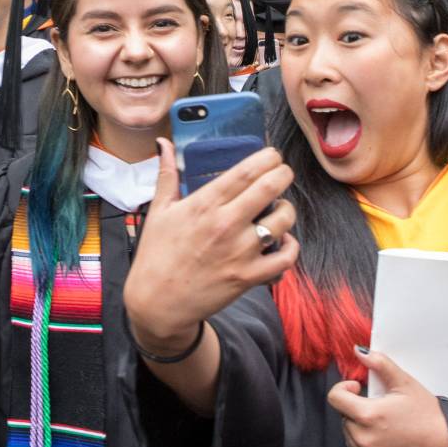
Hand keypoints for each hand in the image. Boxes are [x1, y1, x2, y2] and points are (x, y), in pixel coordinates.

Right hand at [122, 138, 298, 357]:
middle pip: (270, 187)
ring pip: (283, 220)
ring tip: (280, 207)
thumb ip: (167, 174)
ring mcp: (240, 252)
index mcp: (204, 204)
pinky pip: (285, 258)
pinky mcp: (249, 277)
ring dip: (287, 209)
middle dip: (284, 173)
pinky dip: (291, 246)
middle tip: (283, 172)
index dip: (267, 158)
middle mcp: (226, 224)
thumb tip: (164, 144)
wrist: (156, 302)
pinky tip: (284, 239)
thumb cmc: (156, 254)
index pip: (246, 172)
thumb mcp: (158, 210)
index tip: (272, 155)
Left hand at [327, 349, 447, 446]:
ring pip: (350, 438)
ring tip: (387, 428)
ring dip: (361, 430)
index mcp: (368, 415)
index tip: (357, 389)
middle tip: (382, 410)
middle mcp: (364, 440)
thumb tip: (359, 352)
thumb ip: (380, 364)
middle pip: (344, 418)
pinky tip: (387, 444)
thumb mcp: (405, 383)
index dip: (344, 389)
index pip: (334, 398)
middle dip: (357, 410)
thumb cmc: (430, 417)